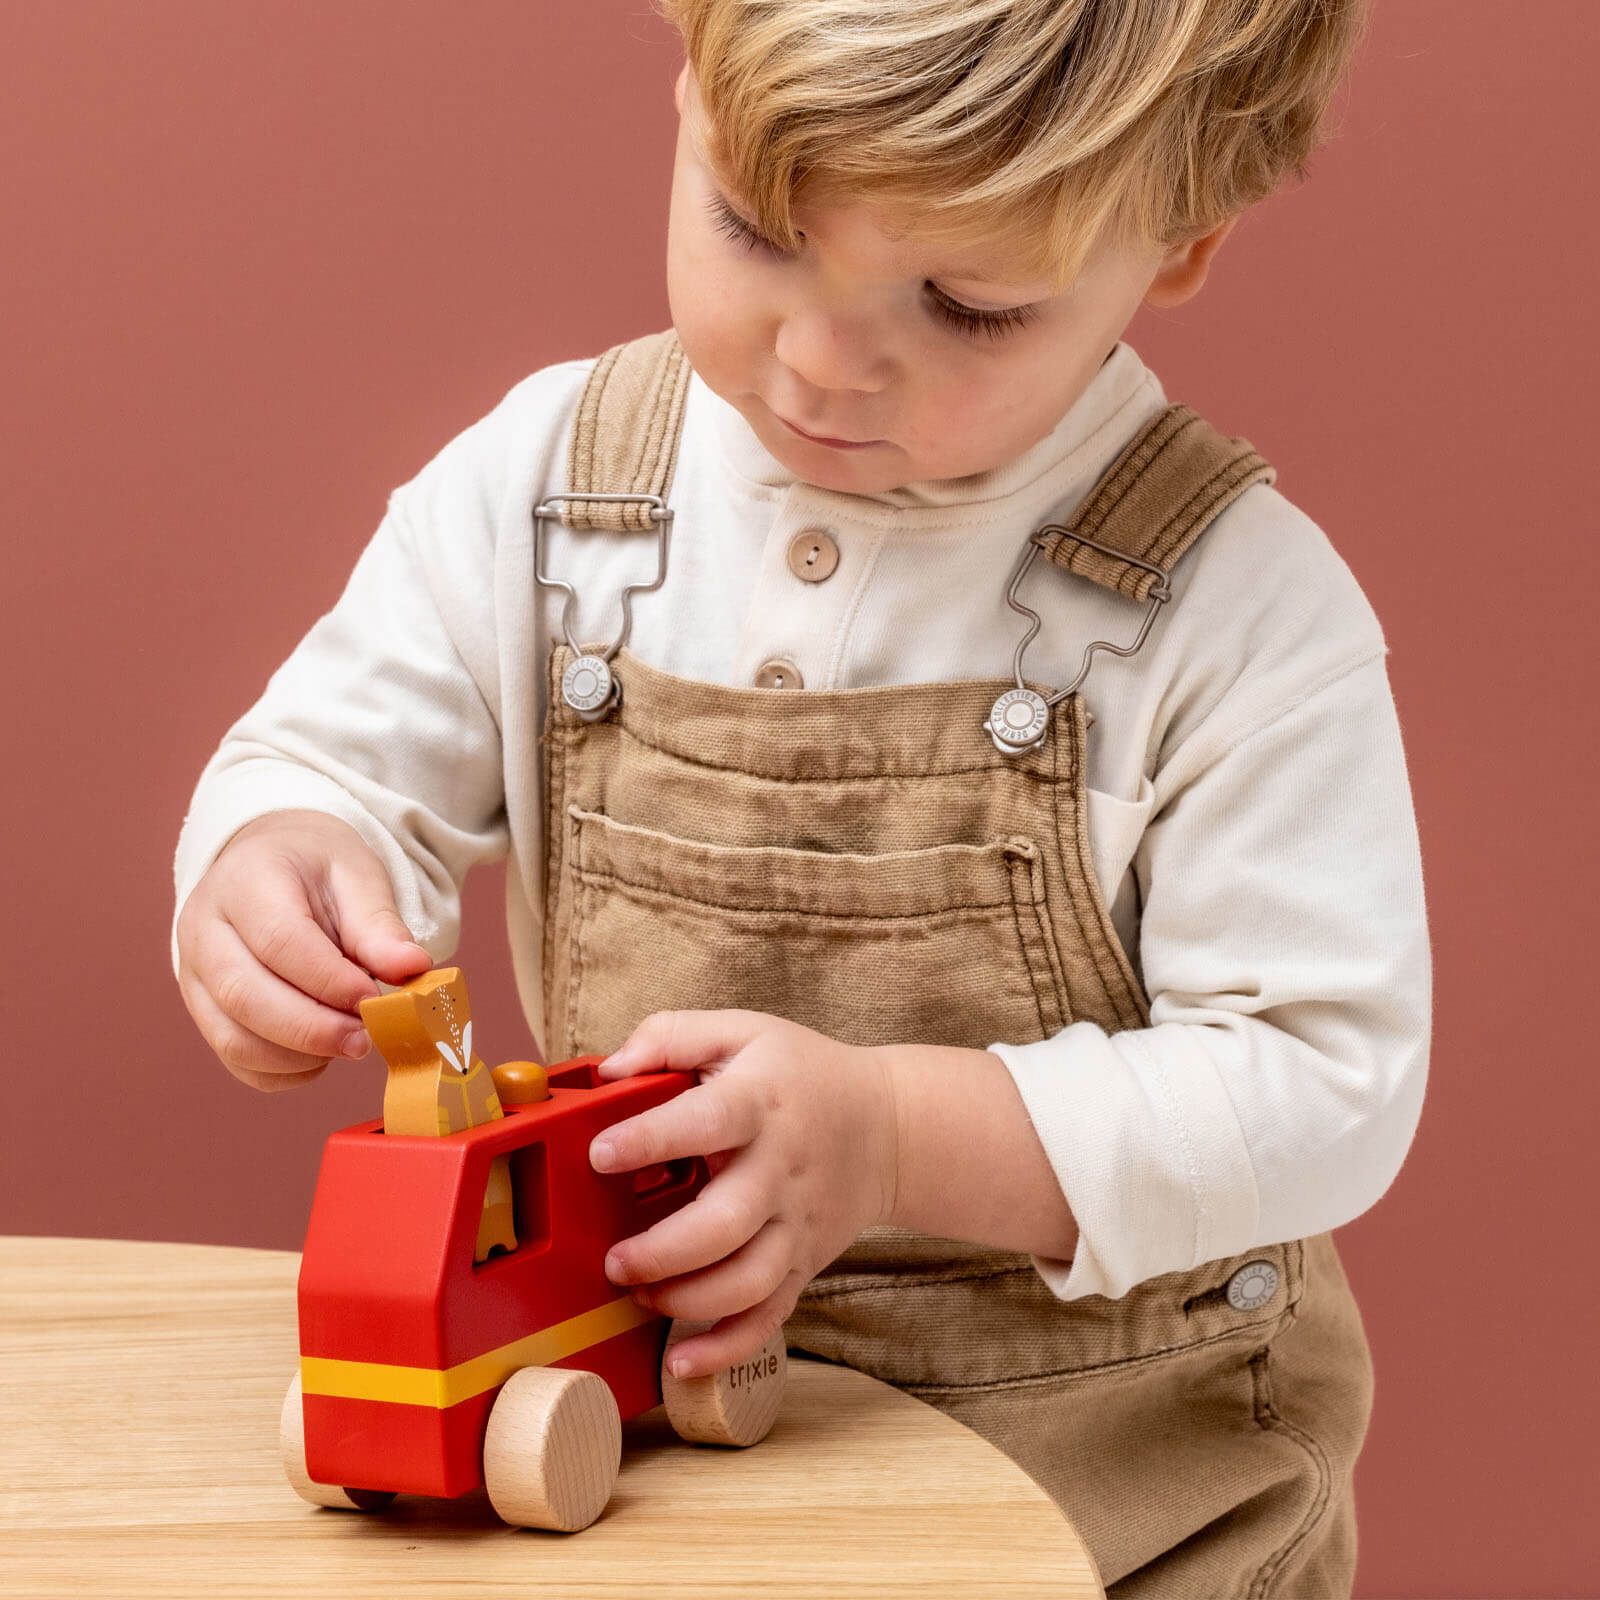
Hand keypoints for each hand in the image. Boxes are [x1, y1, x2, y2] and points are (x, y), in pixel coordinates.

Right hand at [175, 810, 433, 1092]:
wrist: (274, 866)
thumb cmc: (318, 870)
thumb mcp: (357, 876)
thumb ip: (380, 925)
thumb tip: (413, 969)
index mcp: (244, 881)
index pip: (279, 941)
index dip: (330, 981)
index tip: (374, 1000)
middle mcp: (204, 930)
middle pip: (245, 995)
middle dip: (314, 1028)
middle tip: (367, 1038)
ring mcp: (194, 975)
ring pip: (233, 1038)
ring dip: (300, 1055)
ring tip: (351, 1042)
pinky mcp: (203, 1012)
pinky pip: (236, 1059)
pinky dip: (284, 1072)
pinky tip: (324, 1054)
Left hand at [591, 1010, 898, 1379]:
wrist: (888, 1126)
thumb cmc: (800, 1075)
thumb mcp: (742, 1031)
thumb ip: (671, 1036)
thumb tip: (610, 1069)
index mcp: (759, 1104)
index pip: (705, 1121)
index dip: (650, 1138)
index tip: (601, 1154)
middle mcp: (779, 1170)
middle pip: (725, 1223)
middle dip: (663, 1251)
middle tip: (616, 1259)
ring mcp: (794, 1224)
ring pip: (747, 1281)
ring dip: (686, 1300)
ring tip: (642, 1292)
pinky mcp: (801, 1264)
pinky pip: (769, 1317)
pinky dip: (726, 1348)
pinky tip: (681, 1360)